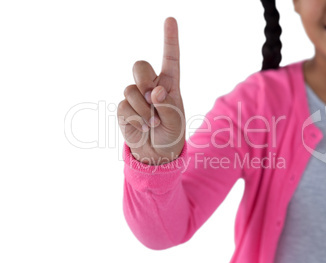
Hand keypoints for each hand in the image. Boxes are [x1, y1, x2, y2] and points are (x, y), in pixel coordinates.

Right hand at [117, 17, 184, 164]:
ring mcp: (135, 97)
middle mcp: (151, 87)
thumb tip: (155, 91)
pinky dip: (136, 119)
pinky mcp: (124, 109)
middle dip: (144, 79)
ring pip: (131, 90)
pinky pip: (124, 106)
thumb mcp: (176, 120)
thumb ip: (167, 105)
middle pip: (140, 66)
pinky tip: (143, 128)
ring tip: (153, 123)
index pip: (170, 58)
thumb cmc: (171, 134)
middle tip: (153, 99)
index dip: (170, 39)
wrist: (157, 154)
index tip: (170, 19)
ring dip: (143, 110)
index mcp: (169, 85)